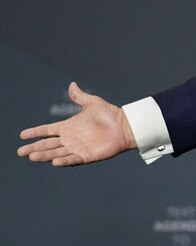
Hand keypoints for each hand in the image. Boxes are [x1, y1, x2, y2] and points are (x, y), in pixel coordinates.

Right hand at [17, 82, 136, 165]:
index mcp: (69, 126)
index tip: (22, 135)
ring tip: (31, 157)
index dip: (35, 132)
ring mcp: (77, 148)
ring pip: (56, 153)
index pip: (47, 130)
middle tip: (20, 152)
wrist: (126, 126)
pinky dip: (63, 161)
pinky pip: (72, 159)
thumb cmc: (110, 114)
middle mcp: (70, 139)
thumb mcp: (93, 103)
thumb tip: (72, 84)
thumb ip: (80, 96)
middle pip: (48, 144)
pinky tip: (53, 162)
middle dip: (34, 148)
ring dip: (44, 155)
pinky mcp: (87, 156)